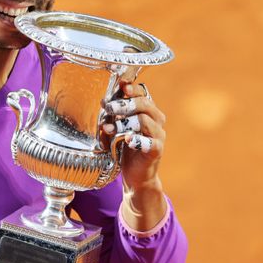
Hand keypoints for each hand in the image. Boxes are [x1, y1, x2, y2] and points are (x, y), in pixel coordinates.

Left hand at [102, 82, 167, 228]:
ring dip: (124, 123)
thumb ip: (113, 116)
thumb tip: (103, 102)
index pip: (143, 93)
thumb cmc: (124, 148)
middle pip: (145, 104)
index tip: (120, 86)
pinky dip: (138, 140)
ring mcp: (158, 135)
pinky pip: (151, 142)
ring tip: (109, 128)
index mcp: (147, 111)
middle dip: (125, 104)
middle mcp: (156, 120)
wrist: (135, 175)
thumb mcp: (116, 128)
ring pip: (145, 121)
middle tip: (109, 108)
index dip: (132, 88)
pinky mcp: (157, 150)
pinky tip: (127, 140)